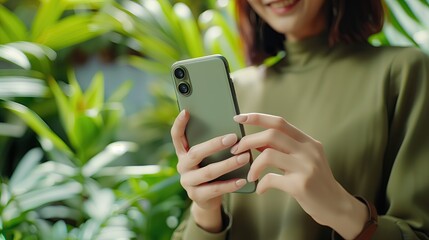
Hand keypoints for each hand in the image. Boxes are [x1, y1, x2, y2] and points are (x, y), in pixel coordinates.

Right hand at [170, 110, 249, 231]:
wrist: (208, 200)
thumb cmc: (211, 170)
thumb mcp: (209, 157)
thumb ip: (213, 146)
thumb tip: (233, 130)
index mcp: (183, 153)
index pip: (176, 136)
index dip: (179, 124)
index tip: (186, 111)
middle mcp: (182, 166)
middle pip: (196, 153)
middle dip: (215, 145)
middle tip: (233, 138)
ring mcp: (188, 182)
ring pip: (208, 172)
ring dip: (228, 164)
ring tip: (244, 158)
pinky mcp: (196, 196)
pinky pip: (215, 189)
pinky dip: (230, 184)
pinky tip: (242, 179)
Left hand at [232, 113, 367, 238]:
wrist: (336, 206)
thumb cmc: (314, 182)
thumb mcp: (302, 160)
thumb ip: (282, 149)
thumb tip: (255, 141)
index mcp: (308, 142)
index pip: (279, 122)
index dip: (257, 117)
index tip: (239, 117)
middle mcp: (308, 150)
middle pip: (271, 135)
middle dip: (248, 141)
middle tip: (237, 151)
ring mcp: (306, 167)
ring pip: (268, 154)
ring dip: (253, 165)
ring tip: (250, 175)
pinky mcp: (301, 185)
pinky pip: (271, 179)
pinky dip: (261, 184)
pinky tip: (260, 189)